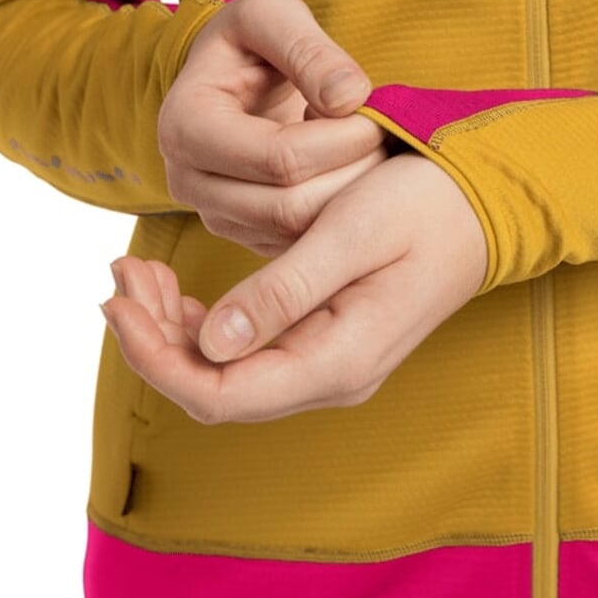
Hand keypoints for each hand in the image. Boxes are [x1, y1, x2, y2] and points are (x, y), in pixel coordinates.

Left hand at [101, 154, 487, 422]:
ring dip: (174, 331)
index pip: (219, 394)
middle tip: (123, 272)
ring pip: (228, 372)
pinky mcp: (327, 341)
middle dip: (155, 338)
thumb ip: (284, 291)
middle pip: (216, 389)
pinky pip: (251, 352)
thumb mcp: (351, 233)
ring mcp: (331, 364)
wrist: (482, 204)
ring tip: (139, 271)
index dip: (155, 357)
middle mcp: (332, 377)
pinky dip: (205, 324)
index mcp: (337, 359)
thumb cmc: (423, 205)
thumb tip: (211, 343)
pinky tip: (179, 290)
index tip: (116, 300)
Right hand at [158, 0, 387, 255]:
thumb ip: (309, 47)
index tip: (377, 111)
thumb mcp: (273, 14)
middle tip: (387, 138)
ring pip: (299, 232)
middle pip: (289, 207)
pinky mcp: (244, 233)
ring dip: (352, 197)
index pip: (280, 158)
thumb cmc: (252, 39)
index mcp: (186, 125)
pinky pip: (302, 243)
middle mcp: (188, 180)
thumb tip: (348, 99)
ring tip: (375, 152)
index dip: (344, 138)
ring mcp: (214, 213)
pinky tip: (357, 173)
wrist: (233, 73)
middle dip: (352, 173)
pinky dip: (340, 216)